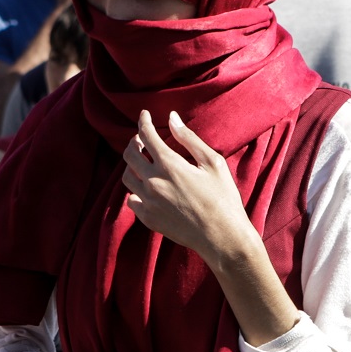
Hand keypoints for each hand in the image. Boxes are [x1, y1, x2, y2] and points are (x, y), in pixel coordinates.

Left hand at [121, 110, 254, 265]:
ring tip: (143, 162)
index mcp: (169, 165)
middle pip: (130, 155)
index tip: (144, 115)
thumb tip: (172, 118)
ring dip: (132, 165)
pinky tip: (146, 188)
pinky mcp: (148, 218)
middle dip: (134, 142)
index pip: (146, 135)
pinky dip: (135, 190)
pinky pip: (131, 200)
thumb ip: (189, 139)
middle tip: (142, 139)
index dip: (143, 121)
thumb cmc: (223, 197)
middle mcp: (153, 182)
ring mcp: (148, 202)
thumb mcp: (213, 163)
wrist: (222, 236)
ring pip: (127, 177)